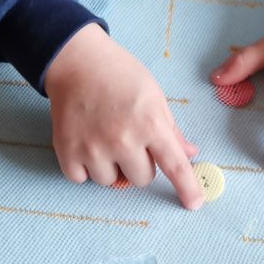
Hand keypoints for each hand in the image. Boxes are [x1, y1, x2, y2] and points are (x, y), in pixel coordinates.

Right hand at [45, 24, 204, 208]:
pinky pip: (81, 179)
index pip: (174, 165)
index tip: (195, 203)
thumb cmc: (119, 74)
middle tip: (128, 139)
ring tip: (103, 137)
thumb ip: (171, 128)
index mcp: (150, 124)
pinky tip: (85, 143)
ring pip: (111, 181)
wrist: (76, 61)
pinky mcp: (68, 151)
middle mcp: (123, 140)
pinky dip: (84, 167)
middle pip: (142, 179)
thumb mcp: (154, 95)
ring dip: (111, 166)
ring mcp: (93, 148)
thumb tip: (190, 153)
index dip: (188, 187)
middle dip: (139, 164)